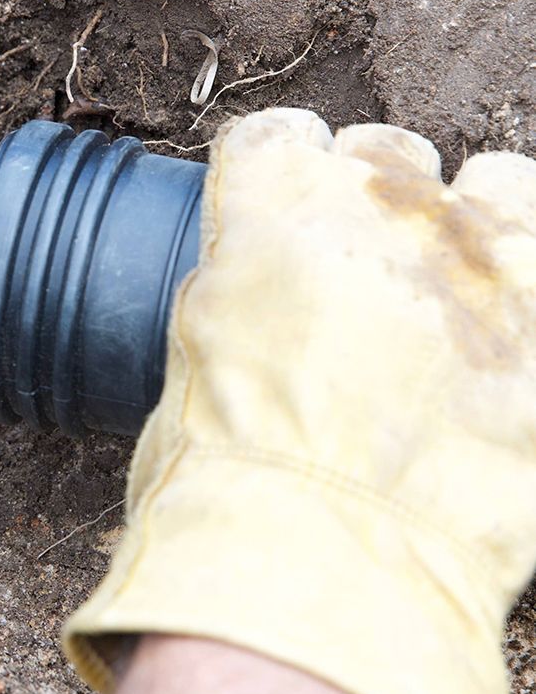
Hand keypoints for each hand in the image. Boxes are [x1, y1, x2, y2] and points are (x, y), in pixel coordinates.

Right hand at [64, 109, 535, 693]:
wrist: (315, 556)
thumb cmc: (224, 475)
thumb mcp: (191, 359)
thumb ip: (234, 297)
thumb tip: (256, 300)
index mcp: (267, 204)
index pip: (278, 137)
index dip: (284, 170)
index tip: (288, 205)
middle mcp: (374, 203)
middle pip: (385, 146)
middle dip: (376, 196)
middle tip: (370, 263)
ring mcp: (473, 258)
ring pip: (497, 180)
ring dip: (476, 222)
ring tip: (462, 289)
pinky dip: (528, 291)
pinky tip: (506, 339)